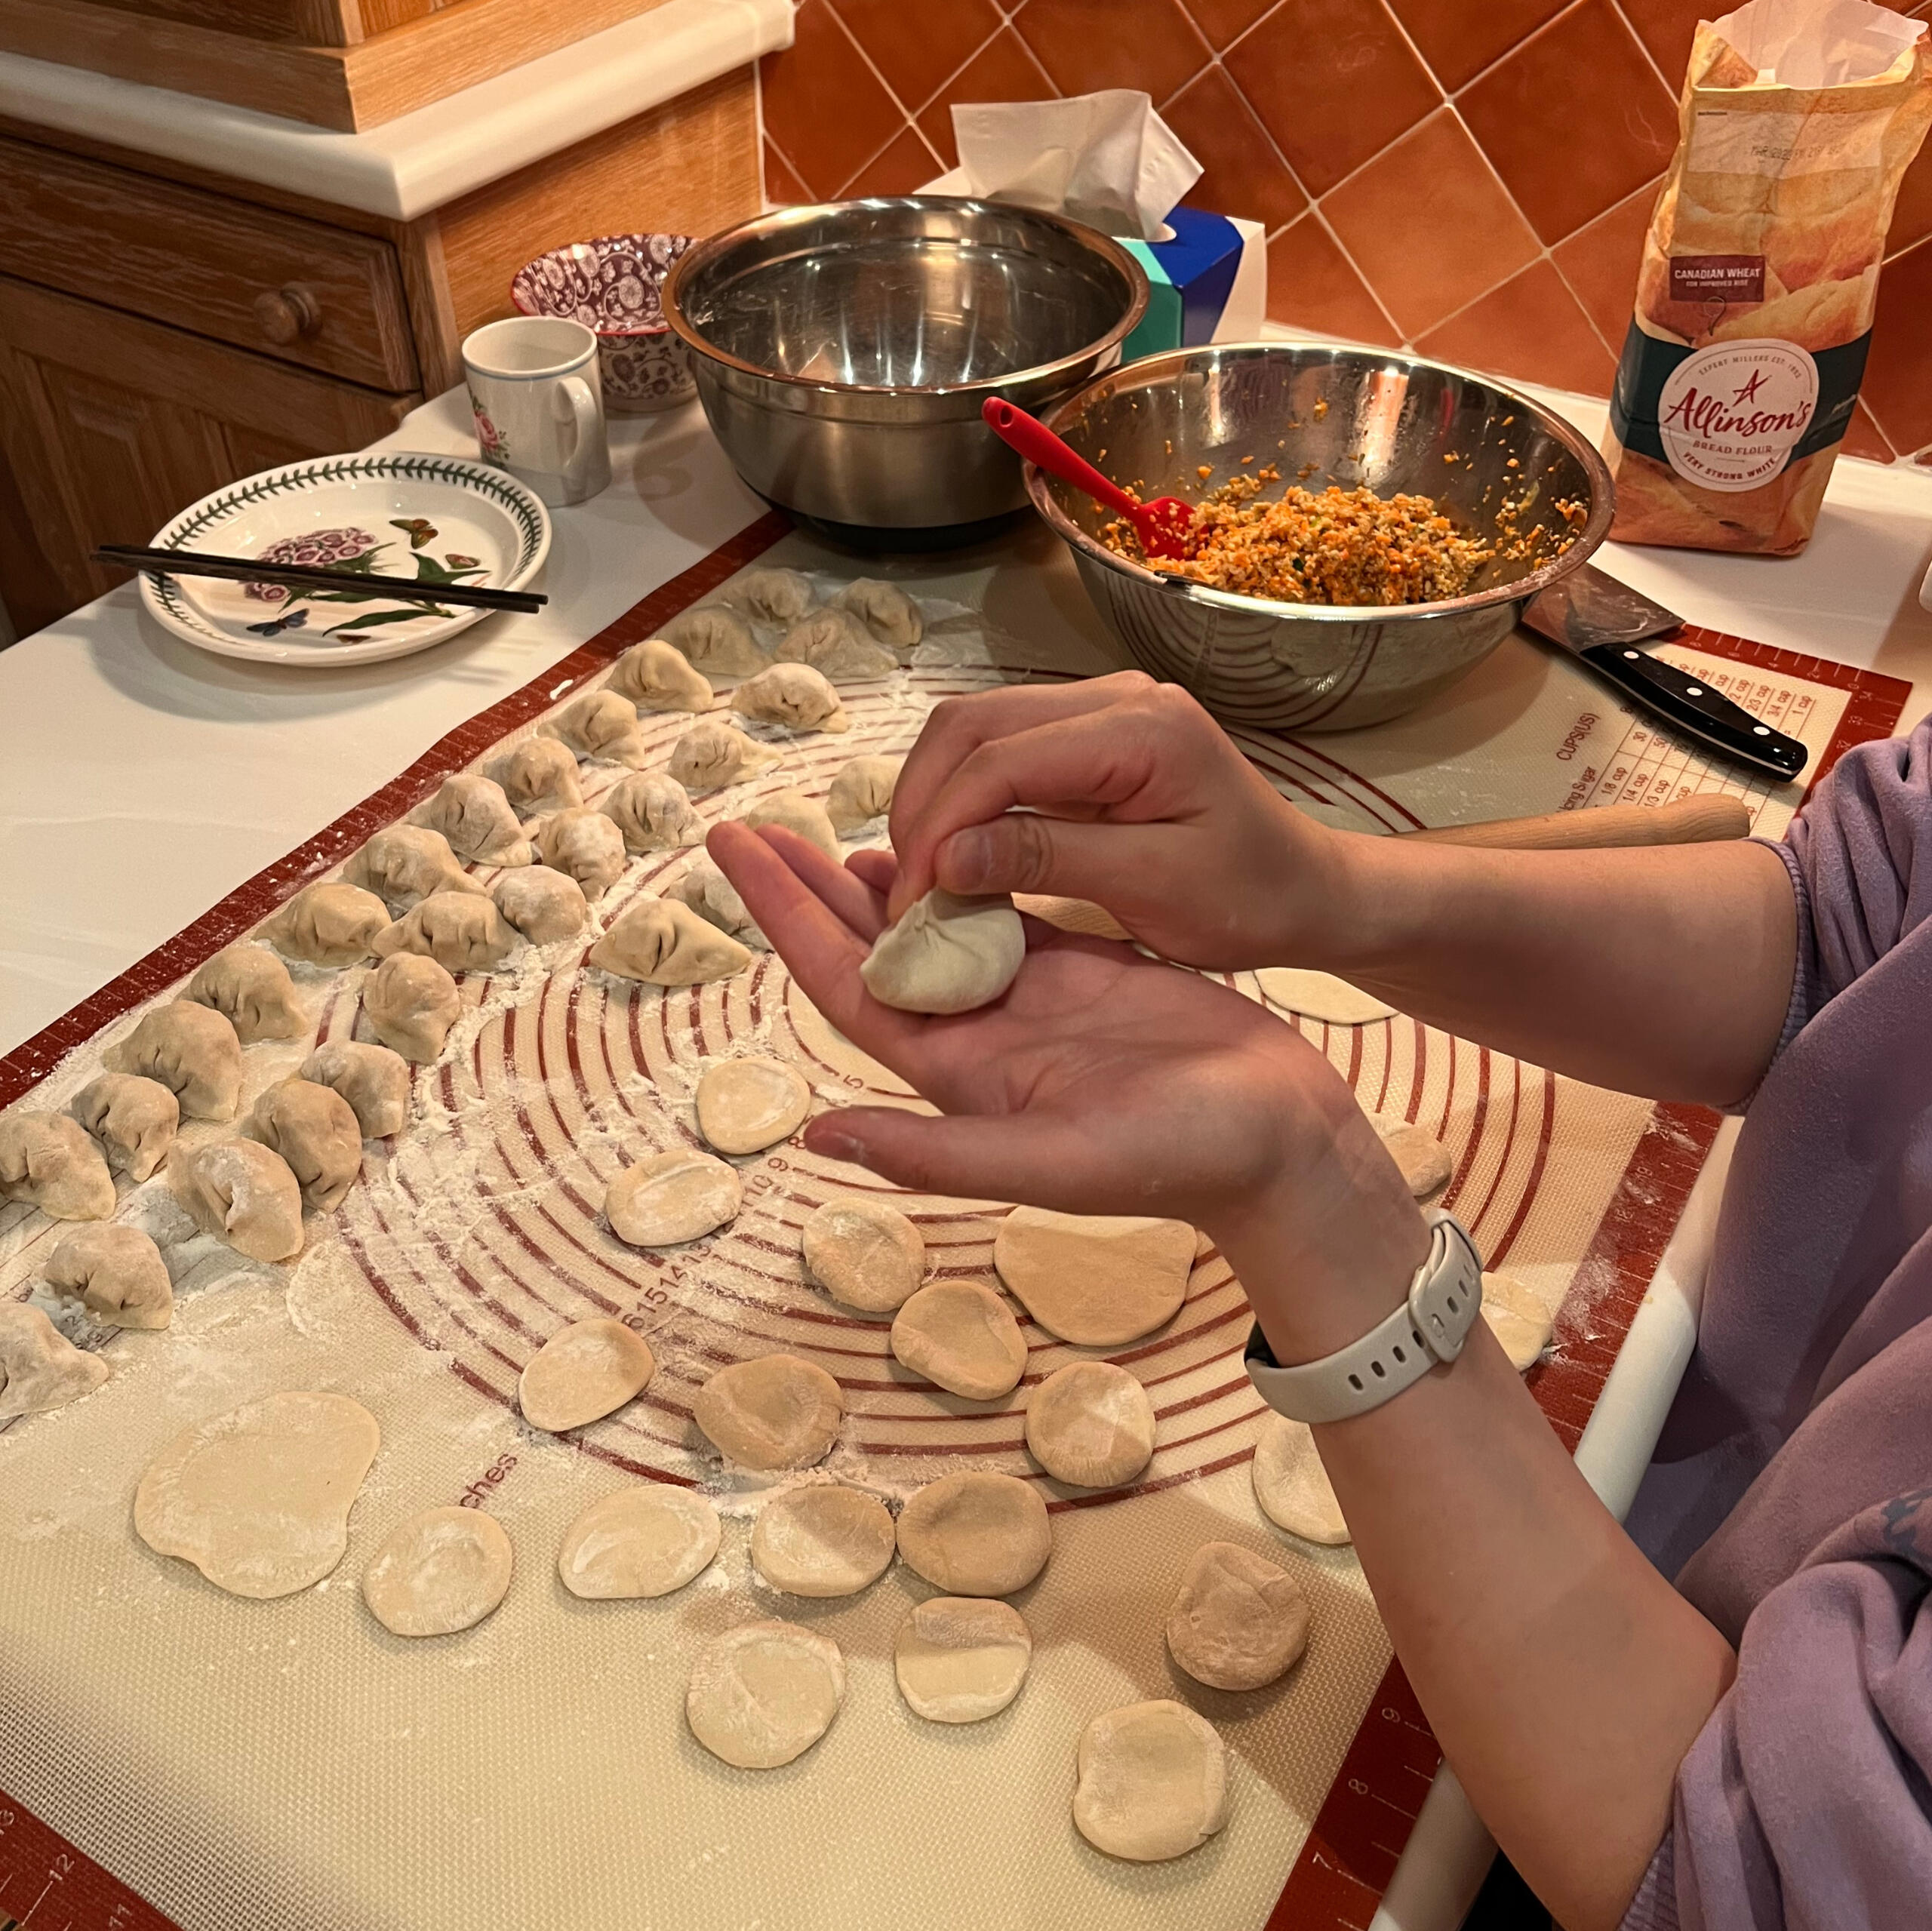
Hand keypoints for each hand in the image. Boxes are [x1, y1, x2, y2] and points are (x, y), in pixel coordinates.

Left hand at [708, 821, 1426, 1357]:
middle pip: (868, 954)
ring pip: (926, 931)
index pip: (847, 987)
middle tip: (749, 825)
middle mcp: (975, 1041)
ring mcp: (1023, 1009)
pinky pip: (995, 918)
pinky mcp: (1075, 979)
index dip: (789, 920)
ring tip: (817, 831)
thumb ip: (939, 1153)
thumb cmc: (1183, 1156)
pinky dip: (956, 879)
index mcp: (957, 1079)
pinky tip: (930, 845)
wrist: (1282, 1140)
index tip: (736, 850)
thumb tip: (818, 1133)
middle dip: (807, 892)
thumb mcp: (1056, 1161)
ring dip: (872, 881)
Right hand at [884, 671, 1348, 969]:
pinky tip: (955, 853)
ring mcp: (1098, 708)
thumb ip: (1049, 860)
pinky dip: (963, 798)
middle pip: (972, 726)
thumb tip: (946, 858)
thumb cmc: (1248, 897)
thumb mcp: (1153, 888)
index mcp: (1141, 728)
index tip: (913, 900)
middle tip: (906, 888)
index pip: (1001, 759)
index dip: (941, 826)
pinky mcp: (1086, 735)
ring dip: (935, 798)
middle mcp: (1114, 696)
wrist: (1304, 888)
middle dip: (923, 804)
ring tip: (923, 874)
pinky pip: (1000, 751)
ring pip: (974, 731)